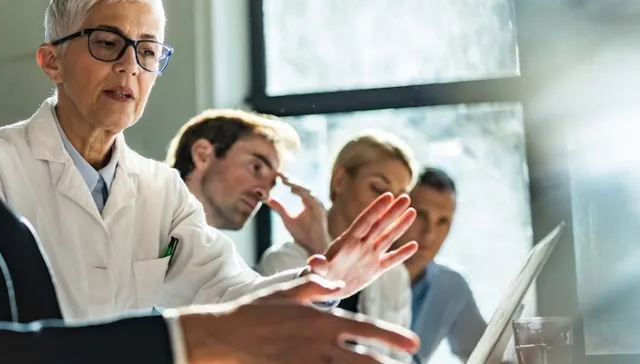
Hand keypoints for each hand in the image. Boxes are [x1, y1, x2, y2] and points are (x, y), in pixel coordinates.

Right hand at [179, 276, 419, 362]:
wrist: (225, 335)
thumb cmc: (255, 311)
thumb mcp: (287, 292)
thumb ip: (314, 286)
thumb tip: (336, 283)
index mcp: (322, 320)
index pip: (366, 329)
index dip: (392, 337)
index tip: (414, 344)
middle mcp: (319, 343)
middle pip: (364, 360)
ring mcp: (307, 362)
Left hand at [267, 174, 329, 254]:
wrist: (313, 247)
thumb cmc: (302, 234)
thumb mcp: (287, 219)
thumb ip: (279, 208)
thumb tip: (268, 199)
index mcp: (308, 202)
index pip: (298, 188)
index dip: (288, 181)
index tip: (277, 176)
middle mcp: (314, 202)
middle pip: (302, 187)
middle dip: (291, 180)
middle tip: (279, 175)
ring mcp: (318, 205)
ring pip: (307, 190)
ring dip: (296, 184)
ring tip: (285, 180)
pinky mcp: (320, 211)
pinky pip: (311, 198)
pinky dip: (301, 193)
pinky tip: (292, 189)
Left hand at [304, 193, 416, 298]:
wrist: (324, 288)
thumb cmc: (317, 277)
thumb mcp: (316, 272)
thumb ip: (318, 266)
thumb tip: (313, 262)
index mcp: (347, 242)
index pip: (364, 222)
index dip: (376, 209)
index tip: (388, 195)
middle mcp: (360, 245)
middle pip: (379, 225)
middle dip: (392, 212)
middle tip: (406, 197)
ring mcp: (369, 256)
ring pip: (388, 238)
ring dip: (400, 226)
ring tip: (412, 212)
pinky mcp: (374, 270)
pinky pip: (391, 260)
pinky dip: (402, 254)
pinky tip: (414, 245)